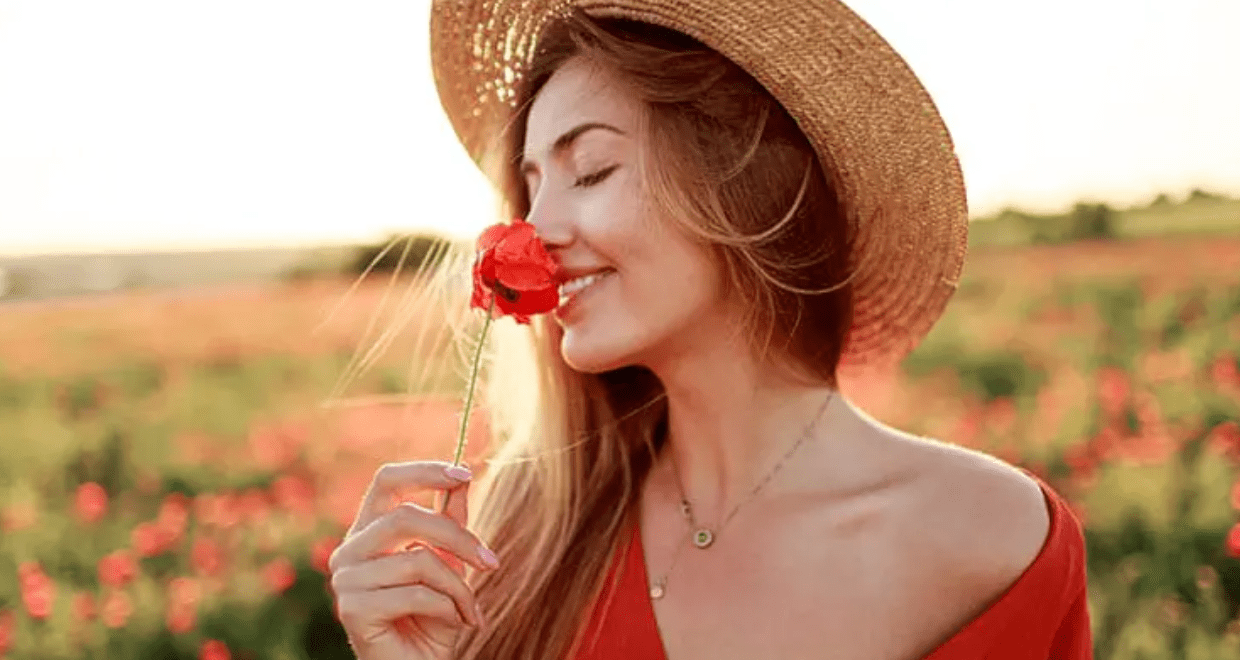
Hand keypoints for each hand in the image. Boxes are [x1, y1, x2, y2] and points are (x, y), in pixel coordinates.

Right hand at [329, 461, 498, 659]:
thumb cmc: (432, 616)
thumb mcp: (449, 563)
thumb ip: (450, 521)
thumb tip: (464, 477)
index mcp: (367, 531)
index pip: (386, 481)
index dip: (425, 472)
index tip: (466, 474)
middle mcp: (349, 550)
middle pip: (405, 517)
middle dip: (458, 538)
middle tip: (491, 562)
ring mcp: (346, 580)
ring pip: (417, 559)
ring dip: (458, 586)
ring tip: (471, 610)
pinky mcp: (352, 609)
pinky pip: (415, 594)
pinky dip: (447, 608)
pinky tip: (455, 622)